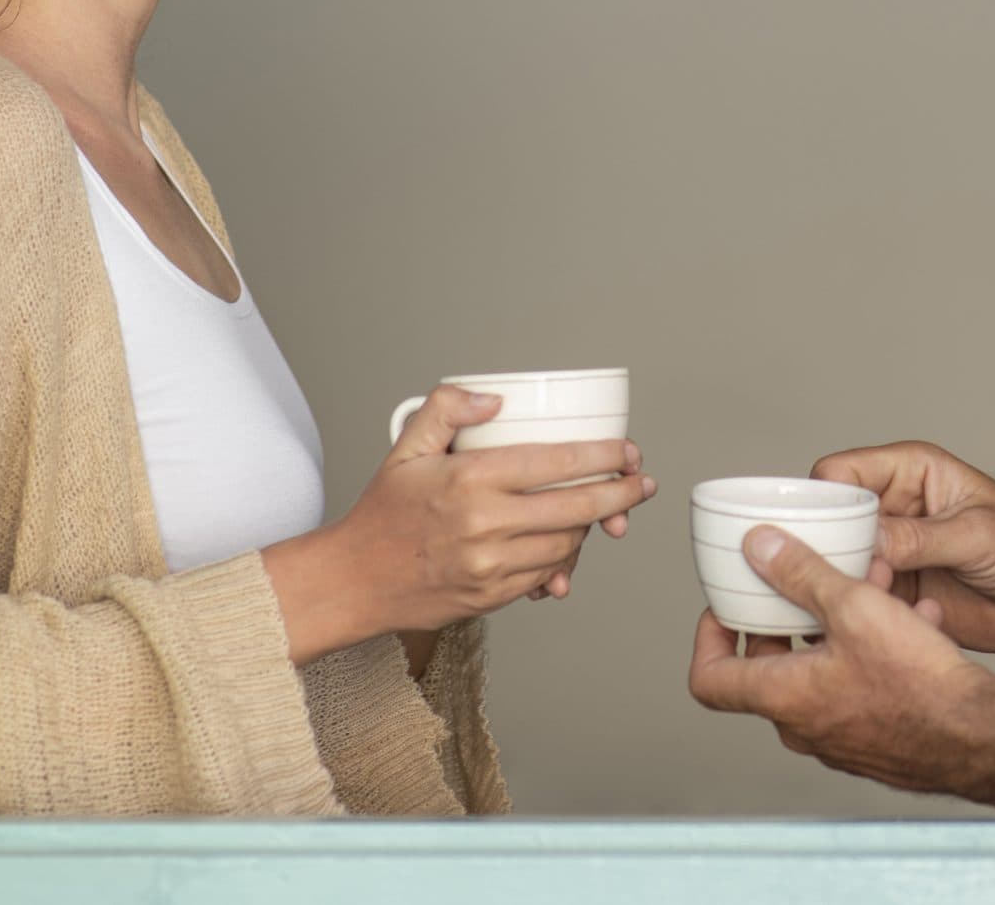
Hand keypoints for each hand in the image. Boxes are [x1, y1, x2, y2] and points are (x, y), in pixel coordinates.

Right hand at [263, 385, 658, 660]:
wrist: (355, 580)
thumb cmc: (384, 513)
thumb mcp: (406, 447)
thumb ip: (447, 408)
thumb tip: (494, 397)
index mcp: (470, 480)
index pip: (557, 462)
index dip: (604, 457)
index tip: (627, 453)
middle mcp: (485, 525)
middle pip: (577, 507)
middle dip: (620, 494)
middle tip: (640, 484)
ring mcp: (491, 566)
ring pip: (567, 544)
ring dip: (591, 527)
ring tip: (599, 510)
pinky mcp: (492, 597)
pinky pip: (546, 575)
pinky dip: (564, 559)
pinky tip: (566, 543)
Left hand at [686, 525, 994, 807]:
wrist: (983, 738)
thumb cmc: (921, 685)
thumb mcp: (855, 607)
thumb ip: (801, 573)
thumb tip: (759, 547)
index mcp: (784, 697)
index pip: (708, 679)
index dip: (708, 638)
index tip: (727, 607)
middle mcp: (804, 727)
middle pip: (770, 667)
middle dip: (791, 617)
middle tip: (810, 584)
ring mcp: (839, 739)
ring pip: (822, 672)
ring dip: (841, 628)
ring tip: (878, 592)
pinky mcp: (876, 741)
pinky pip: (859, 688)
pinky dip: (874, 652)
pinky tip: (916, 620)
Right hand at [811, 441, 994, 658]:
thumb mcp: (979, 536)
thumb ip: (923, 537)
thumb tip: (870, 538)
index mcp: (910, 473)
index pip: (841, 472)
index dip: (823, 498)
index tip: (823, 535)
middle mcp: (894, 509)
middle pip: (830, 519)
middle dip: (828, 549)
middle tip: (850, 577)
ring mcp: (893, 552)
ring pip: (839, 563)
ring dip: (846, 584)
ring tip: (876, 600)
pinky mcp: (899, 593)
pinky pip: (861, 599)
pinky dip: (864, 611)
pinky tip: (887, 623)